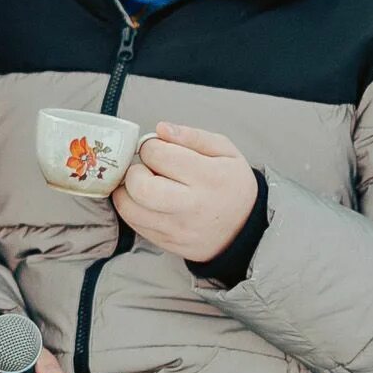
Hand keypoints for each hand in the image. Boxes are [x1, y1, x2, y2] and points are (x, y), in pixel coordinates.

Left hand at [113, 122, 256, 262]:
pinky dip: (132, 208)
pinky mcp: (167, 244)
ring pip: (129, 208)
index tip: (158, 149)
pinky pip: (134, 224)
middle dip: (134, 171)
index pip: (158, 155)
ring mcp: (178, 229)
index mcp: (209, 177)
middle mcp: (192, 206)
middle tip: (146, 169)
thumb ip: (193, 136)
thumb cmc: (232, 184)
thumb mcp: (225, 151)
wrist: (245, 229)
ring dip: (127, 190)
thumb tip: (161, 129)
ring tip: (144, 184)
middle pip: (140, 187)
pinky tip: (146, 201)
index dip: (151, 146)